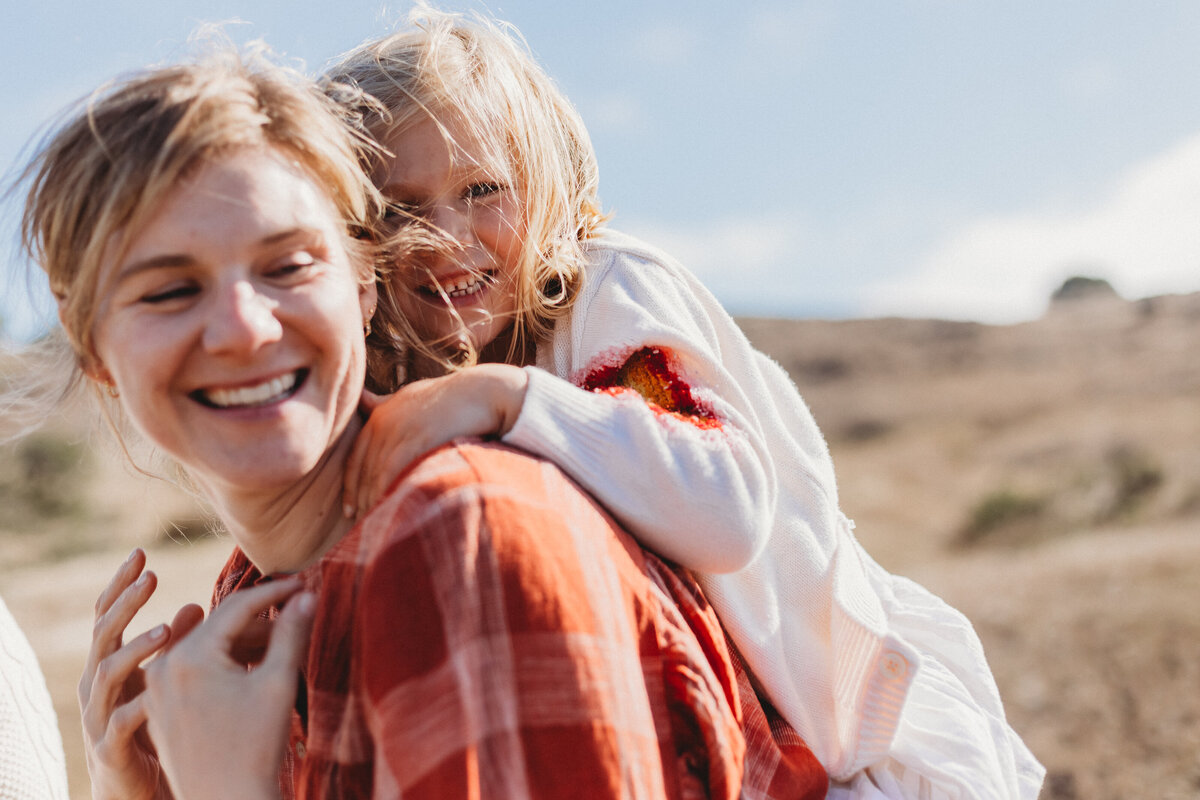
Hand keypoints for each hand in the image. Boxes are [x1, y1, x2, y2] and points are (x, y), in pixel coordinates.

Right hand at [78, 548, 203, 799]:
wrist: (137, 791)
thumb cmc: (154, 729)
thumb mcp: (166, 683)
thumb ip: (178, 645)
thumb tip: (195, 605)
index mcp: (111, 664)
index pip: (109, 615)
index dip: (121, 584)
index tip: (141, 552)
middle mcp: (99, 685)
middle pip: (102, 635)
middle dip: (124, 603)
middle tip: (151, 576)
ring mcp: (100, 715)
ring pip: (107, 675)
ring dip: (136, 649)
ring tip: (166, 630)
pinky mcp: (112, 748)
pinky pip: (120, 722)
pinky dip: (138, 705)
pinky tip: (161, 693)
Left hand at [138, 579, 314, 799]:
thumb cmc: (255, 748)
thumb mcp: (278, 684)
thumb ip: (290, 633)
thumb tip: (306, 595)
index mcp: (191, 657)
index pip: (238, 607)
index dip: (275, 592)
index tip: (303, 583)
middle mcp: (164, 668)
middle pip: (219, 626)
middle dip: (259, 619)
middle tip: (296, 615)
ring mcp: (156, 691)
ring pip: (204, 647)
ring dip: (239, 642)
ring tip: (276, 649)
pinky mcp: (157, 710)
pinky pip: (189, 671)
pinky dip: (219, 664)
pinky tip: (249, 672)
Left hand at [343, 363, 528, 517]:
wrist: (481, 392)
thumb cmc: (449, 397)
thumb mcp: (410, 395)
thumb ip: (384, 403)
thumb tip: (363, 399)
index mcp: (379, 415)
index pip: (355, 458)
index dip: (350, 487)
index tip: (348, 509)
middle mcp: (383, 422)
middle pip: (363, 471)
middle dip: (360, 500)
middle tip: (360, 525)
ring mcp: (399, 430)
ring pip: (376, 475)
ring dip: (372, 502)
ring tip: (374, 526)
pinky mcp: (417, 439)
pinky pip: (393, 472)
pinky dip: (387, 493)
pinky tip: (390, 511)